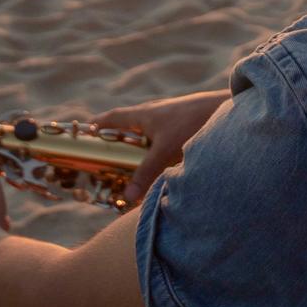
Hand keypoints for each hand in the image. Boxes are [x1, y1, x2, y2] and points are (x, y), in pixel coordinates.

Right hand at [94, 90, 228, 206]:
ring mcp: (167, 121)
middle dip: (114, 143)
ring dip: (135, 151)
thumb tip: (127, 197)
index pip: (113, 118)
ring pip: (144, 137)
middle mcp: (153, 115)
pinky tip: (157, 168)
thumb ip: (145, 173)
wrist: (222, 109)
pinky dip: (152, 153)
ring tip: (128, 171)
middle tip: (103, 162)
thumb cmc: (191, 122)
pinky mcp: (181, 128)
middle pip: (127, 128)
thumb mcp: (165, 150)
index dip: (97, 126)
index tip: (83, 135)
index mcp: (143, 114)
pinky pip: (159, 141)